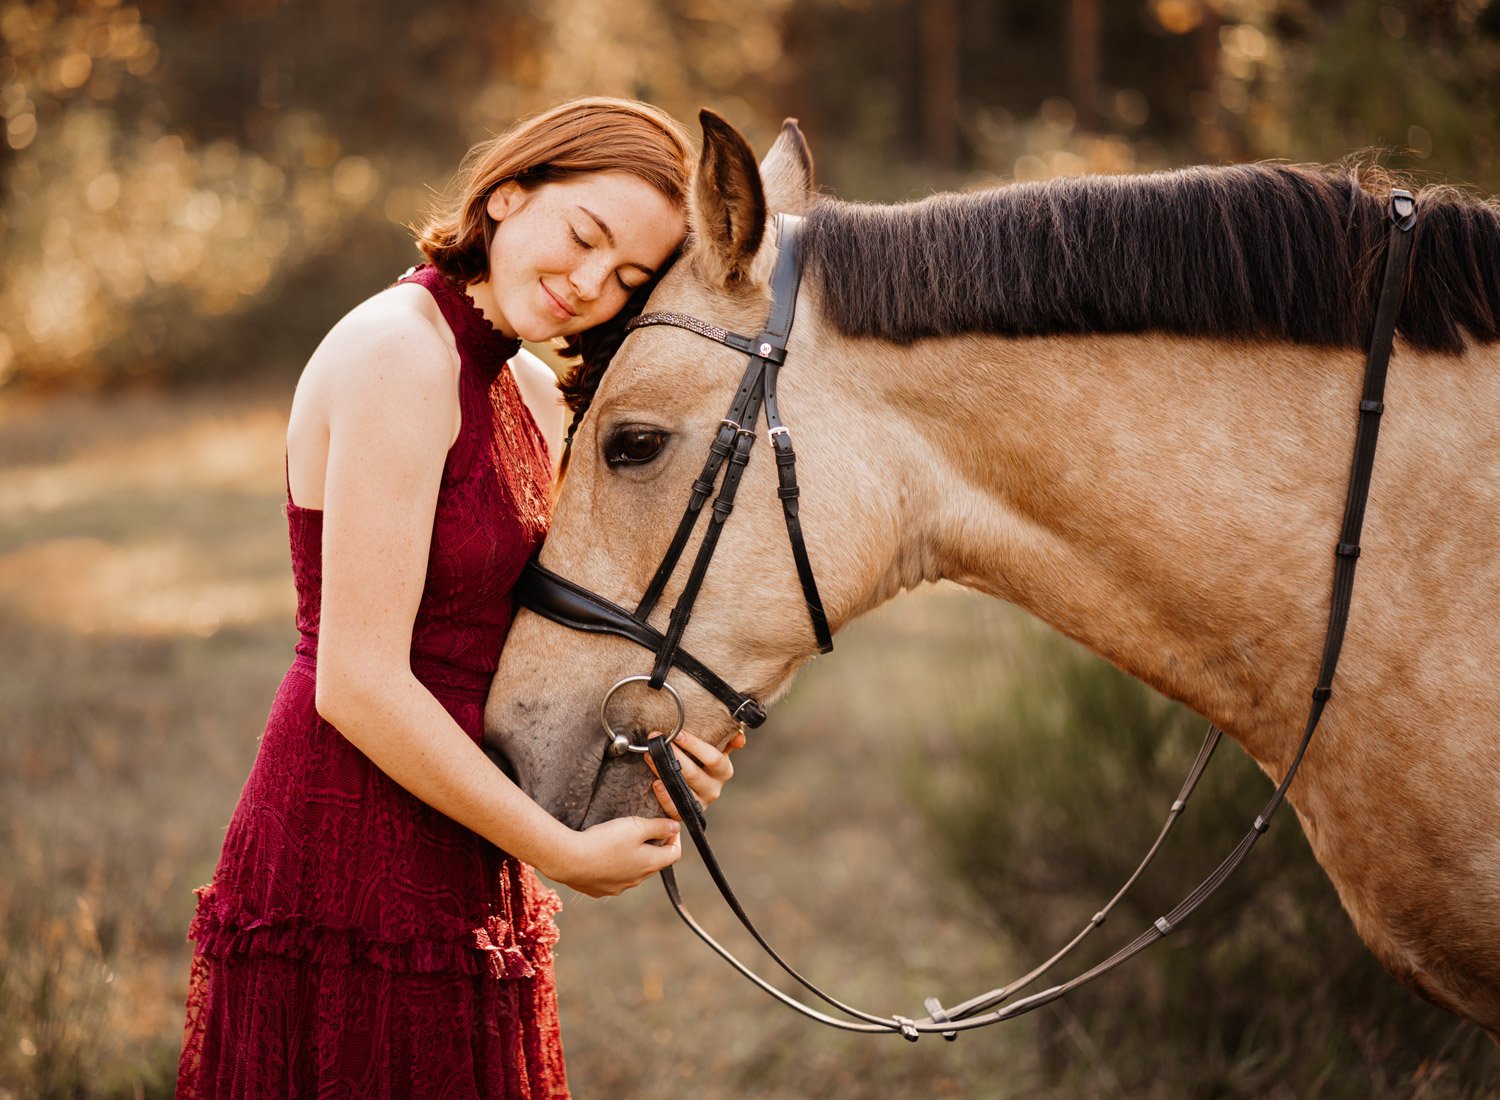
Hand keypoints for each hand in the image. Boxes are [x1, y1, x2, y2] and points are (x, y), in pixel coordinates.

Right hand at [544, 816, 681, 897]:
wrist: (569, 860)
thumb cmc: (604, 841)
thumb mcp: (635, 826)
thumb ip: (658, 826)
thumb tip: (676, 828)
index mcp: (649, 864)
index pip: (674, 854)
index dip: (675, 838)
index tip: (668, 826)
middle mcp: (636, 880)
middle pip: (654, 863)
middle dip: (653, 847)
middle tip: (643, 830)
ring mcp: (618, 888)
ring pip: (633, 871)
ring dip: (632, 858)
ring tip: (619, 841)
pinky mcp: (599, 890)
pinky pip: (613, 878)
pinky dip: (614, 867)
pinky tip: (602, 855)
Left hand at [645, 728, 745, 819]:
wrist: (693, 784)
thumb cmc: (703, 762)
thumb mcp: (719, 750)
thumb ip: (729, 741)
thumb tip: (740, 739)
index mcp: (724, 771)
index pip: (713, 757)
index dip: (695, 746)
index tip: (678, 734)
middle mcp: (714, 789)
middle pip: (693, 773)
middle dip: (674, 755)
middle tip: (658, 742)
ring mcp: (700, 803)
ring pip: (682, 788)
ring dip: (663, 771)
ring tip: (650, 757)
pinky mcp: (686, 813)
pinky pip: (675, 808)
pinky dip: (665, 796)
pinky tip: (656, 783)